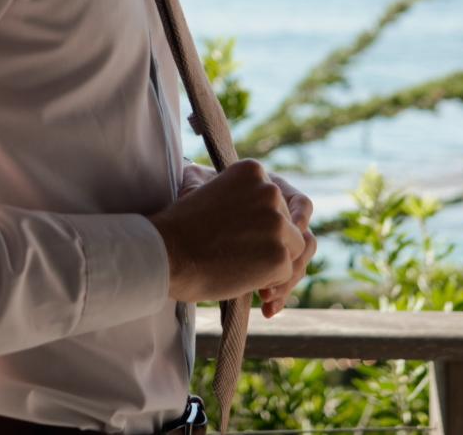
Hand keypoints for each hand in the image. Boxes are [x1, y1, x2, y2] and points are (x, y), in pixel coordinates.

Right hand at [148, 159, 307, 306]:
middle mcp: (269, 190)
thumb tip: (270, 218)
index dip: (270, 225)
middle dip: (277, 248)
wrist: (166, 253)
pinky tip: (255, 291)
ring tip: (261, 286)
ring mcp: (276, 222)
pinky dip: (274, 285)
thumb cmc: (183, 228)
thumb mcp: (216, 195)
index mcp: (252, 171)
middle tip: (257, 269)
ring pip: (295, 249)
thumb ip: (246, 200)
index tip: (253, 242)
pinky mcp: (279, 254)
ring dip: (281, 267)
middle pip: (290, 225)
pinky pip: (287, 272)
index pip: (279, 199)